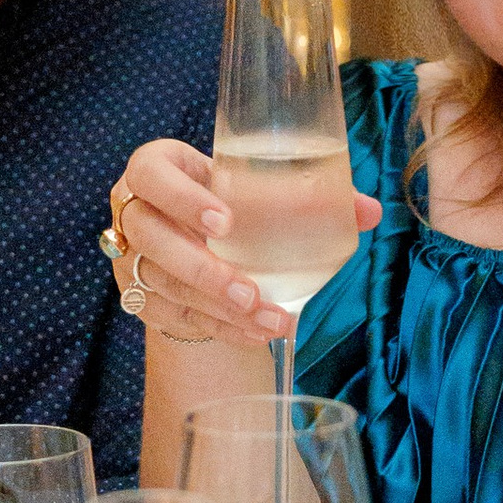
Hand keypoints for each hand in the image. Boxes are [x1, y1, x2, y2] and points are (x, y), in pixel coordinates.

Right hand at [109, 137, 380, 349]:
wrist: (190, 227)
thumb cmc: (225, 193)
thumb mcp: (251, 181)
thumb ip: (306, 192)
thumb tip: (368, 211)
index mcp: (156, 168)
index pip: (151, 176)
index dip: (182, 199)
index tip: (225, 221)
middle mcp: (135, 211)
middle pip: (152, 240)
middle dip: (203, 269)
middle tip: (250, 291)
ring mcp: (133, 257)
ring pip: (165, 285)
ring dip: (218, 308)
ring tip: (267, 320)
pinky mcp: (141, 295)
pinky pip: (176, 316)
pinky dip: (219, 328)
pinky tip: (254, 334)